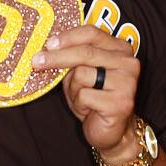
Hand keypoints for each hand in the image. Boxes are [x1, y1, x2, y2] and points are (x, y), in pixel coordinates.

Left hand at [32, 25, 141, 155]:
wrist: (112, 132)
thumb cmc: (94, 99)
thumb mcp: (81, 73)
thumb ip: (72, 59)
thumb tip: (47, 48)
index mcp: (120, 49)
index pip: (92, 33)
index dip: (68, 37)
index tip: (48, 43)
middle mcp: (128, 62)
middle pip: (85, 52)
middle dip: (57, 57)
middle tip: (37, 61)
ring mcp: (127, 82)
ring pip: (82, 74)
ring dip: (73, 89)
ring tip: (81, 98)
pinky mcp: (121, 102)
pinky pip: (85, 96)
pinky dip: (79, 104)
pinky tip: (89, 110)